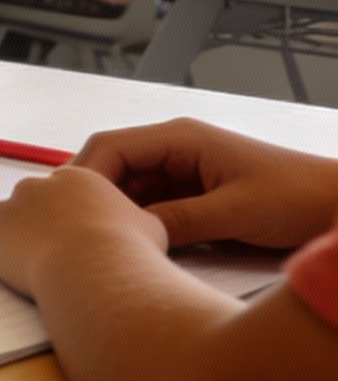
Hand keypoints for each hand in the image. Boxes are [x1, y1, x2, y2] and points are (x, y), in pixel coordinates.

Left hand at [0, 166, 167, 299]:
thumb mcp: (148, 226)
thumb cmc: (128, 250)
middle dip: (38, 225)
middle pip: (29, 203)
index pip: (62, 192)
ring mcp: (6, 209)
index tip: (76, 238)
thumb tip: (138, 226)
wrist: (97, 269)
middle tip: (56, 254)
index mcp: (73, 178)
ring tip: (38, 266)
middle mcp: (34, 186)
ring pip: (4, 223)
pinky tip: (18, 275)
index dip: (67, 216)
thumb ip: (134, 219)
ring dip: (15, 241)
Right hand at [69, 118, 337, 249]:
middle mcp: (177, 149)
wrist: (337, 204)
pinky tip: (136, 243)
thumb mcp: (234, 211)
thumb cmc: (297, 197)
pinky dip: (141, 222)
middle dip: (95, 196)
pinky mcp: (195, 194)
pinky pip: (154, 205)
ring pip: (132, 189)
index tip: (70, 209)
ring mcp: (185, 171)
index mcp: (181, 138)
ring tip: (103, 241)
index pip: (110, 147)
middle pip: (115, 167)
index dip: (84, 176)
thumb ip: (179, 219)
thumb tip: (130, 231)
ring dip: (118, 211)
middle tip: (78, 230)